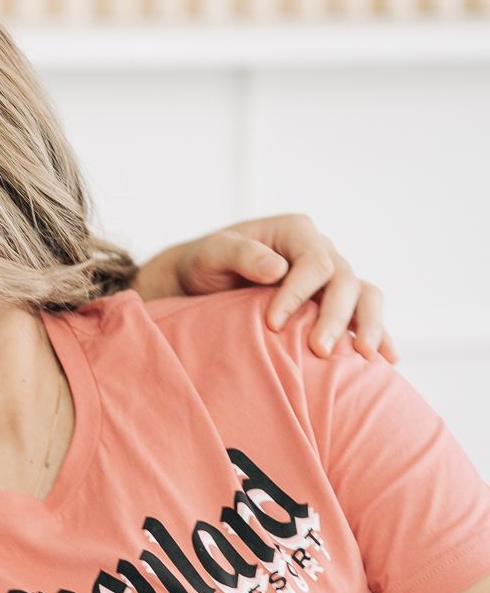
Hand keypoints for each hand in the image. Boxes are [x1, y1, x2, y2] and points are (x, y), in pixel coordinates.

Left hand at [165, 214, 394, 360]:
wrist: (203, 283)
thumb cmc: (205, 265)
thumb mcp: (211, 254)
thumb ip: (239, 254)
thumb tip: (277, 269)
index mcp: (296, 232)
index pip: (314, 262)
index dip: (299, 293)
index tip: (273, 324)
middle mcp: (321, 252)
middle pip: (345, 281)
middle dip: (335, 316)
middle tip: (318, 350)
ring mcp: (331, 280)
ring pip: (365, 296)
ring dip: (369, 325)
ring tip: (363, 356)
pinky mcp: (333, 305)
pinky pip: (364, 316)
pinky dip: (378, 335)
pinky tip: (388, 360)